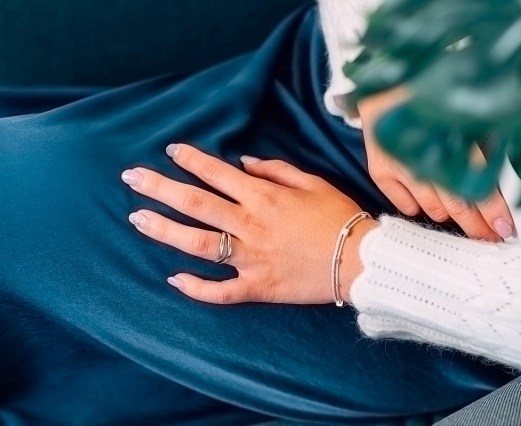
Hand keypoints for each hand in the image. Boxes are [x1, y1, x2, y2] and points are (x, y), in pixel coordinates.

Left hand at [121, 144, 375, 304]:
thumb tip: (244, 163)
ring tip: (137, 220)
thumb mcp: (313, 182)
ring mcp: (250, 258)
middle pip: (195, 204)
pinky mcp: (257, 287)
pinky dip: (195, 288)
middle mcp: (250, 225)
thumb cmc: (339, 217)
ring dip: (164, 231)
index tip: (170, 151)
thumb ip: (276, 170)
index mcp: (263, 197)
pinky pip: (220, 291)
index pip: (216, 173)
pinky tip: (174, 279)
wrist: (360, 260)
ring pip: (197, 244)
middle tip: (131, 177)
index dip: (190, 160)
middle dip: (159, 188)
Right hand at [358, 88, 512, 240]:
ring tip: (461, 214)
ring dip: (449, 214)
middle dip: (477, 226)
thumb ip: (484, 147)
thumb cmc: (431, 93)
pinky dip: (419, 206)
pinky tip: (426, 198)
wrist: (384, 79)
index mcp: (451, 138)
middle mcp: (423, 157)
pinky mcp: (380, 171)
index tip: (506, 230)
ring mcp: (398, 166)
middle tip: (491, 238)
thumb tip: (499, 186)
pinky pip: (405, 206)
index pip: (478, 187)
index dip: (494, 213)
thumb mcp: (465, 115)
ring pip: (432, 210)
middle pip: (456, 206)